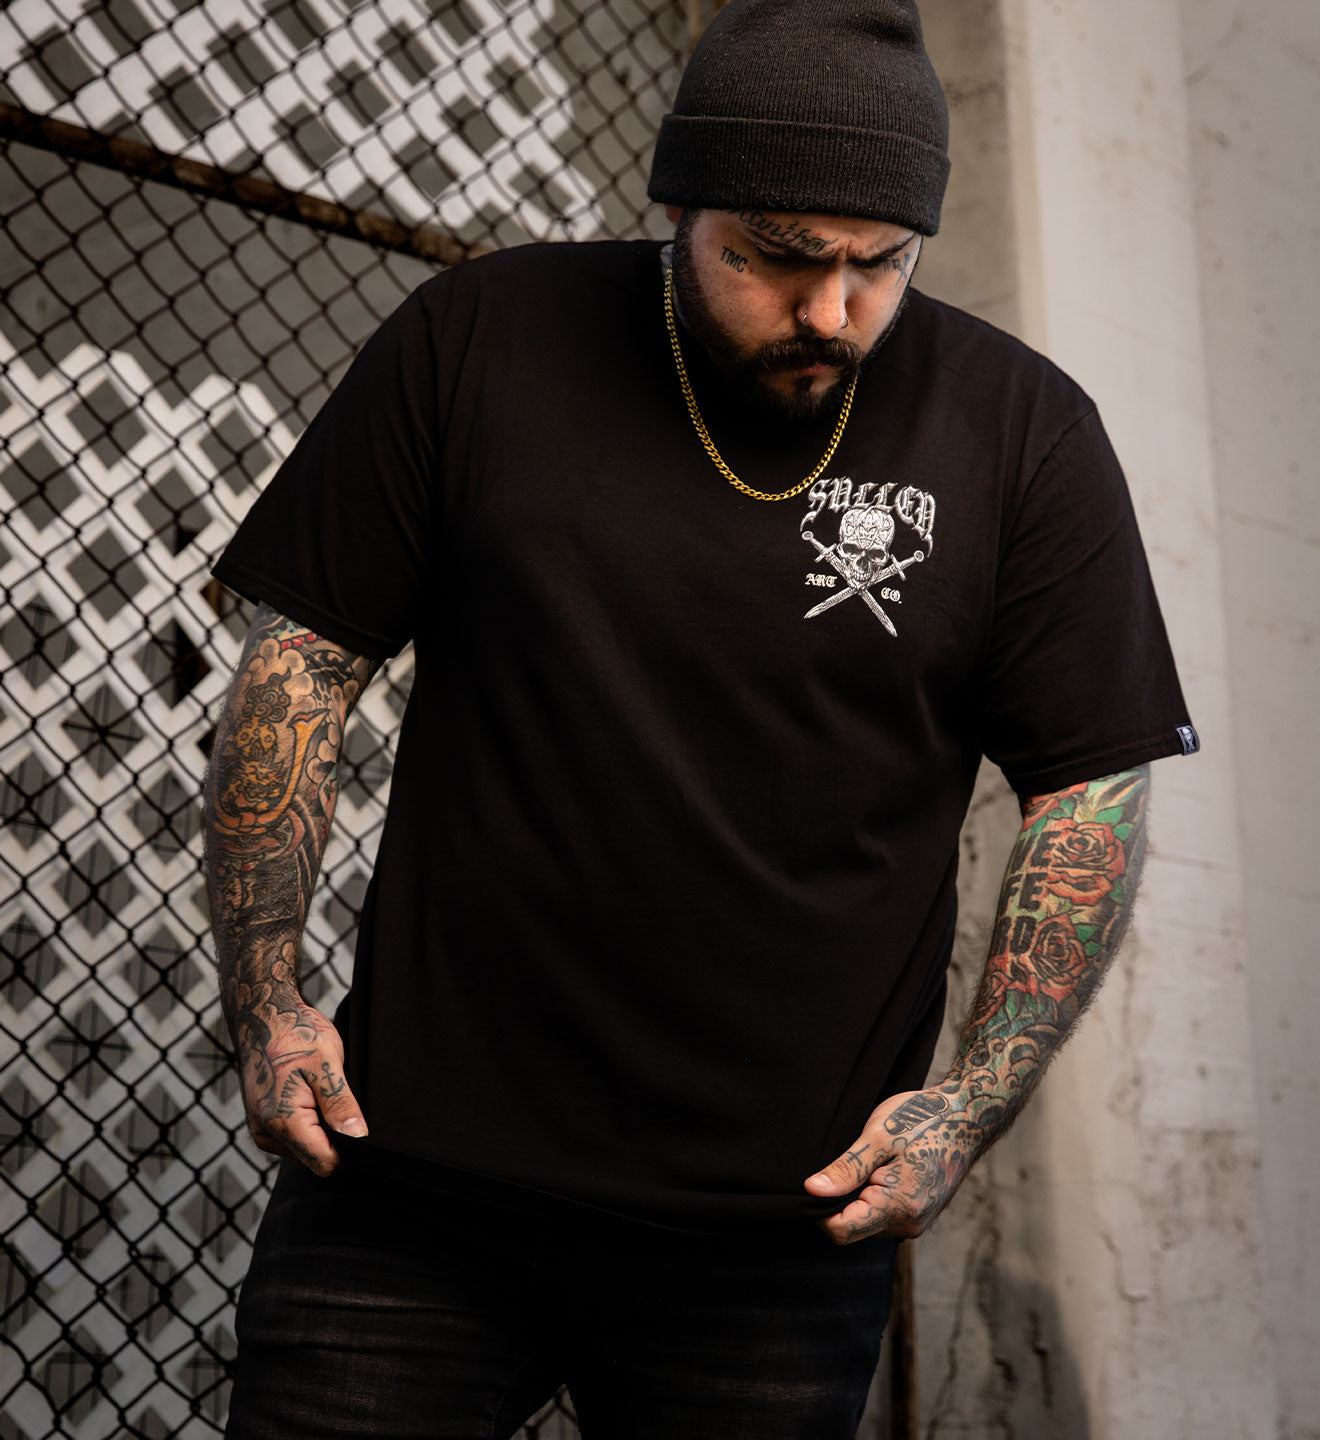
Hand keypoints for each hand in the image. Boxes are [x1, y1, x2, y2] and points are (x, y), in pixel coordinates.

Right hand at [233, 984, 366, 1175]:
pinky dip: (308, 1122)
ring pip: (306, 1149)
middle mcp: (267, 1134)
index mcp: (282, 1122)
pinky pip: (295, 1138)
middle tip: (335, 1096)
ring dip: (320, 1128)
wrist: (263, 1015)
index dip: (348, 1148)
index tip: (355, 1120)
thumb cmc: (295, 1033)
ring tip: (319, 1091)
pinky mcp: (263, 1124)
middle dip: (333, 1136)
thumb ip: (340, 1104)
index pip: (325, 1163)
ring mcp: (262, 1130)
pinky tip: (309, 1094)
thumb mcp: (327, 1064)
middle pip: (316, 1158)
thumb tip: (359, 1138)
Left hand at [804, 1086, 981, 1245]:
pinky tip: (882, 1170)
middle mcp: (909, 1224)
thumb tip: (812, 1190)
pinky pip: (884, 1217)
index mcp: (899, 1207)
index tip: (818, 1181)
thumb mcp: (879, 1136)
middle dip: (840, 1202)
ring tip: (872, 1163)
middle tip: (851, 1164)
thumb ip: (846, 1168)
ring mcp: (917, 1222)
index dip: (820, 1210)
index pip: (841, 1231)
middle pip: (853, 1229)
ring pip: (868, 1223)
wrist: (967, 1117)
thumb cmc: (924, 1119)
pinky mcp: (919, 1216)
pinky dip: (874, 1198)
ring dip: (859, 1199)